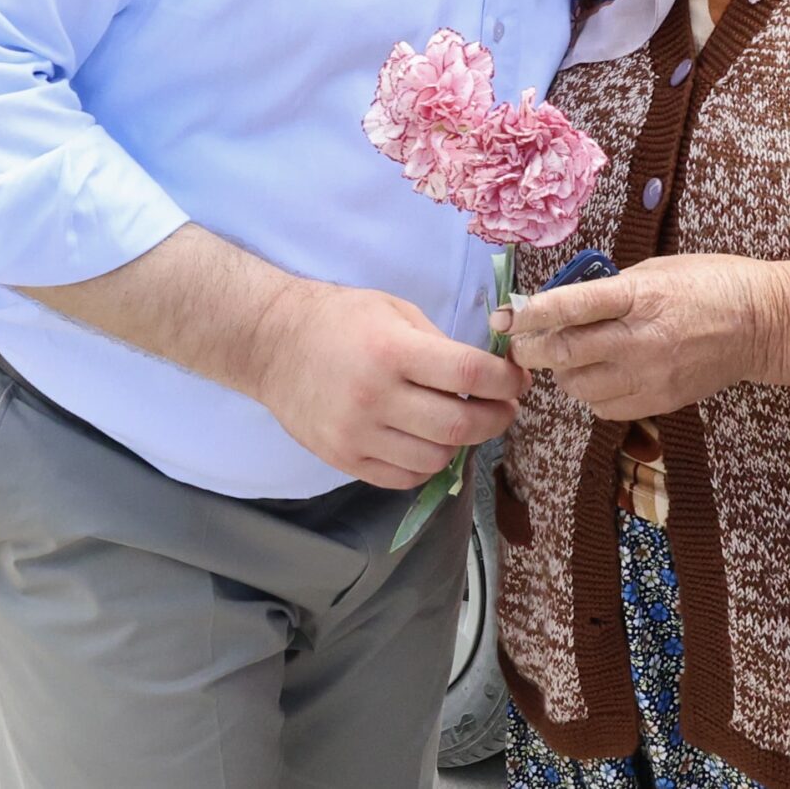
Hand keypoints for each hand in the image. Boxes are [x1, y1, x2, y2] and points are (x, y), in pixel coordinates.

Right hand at [247, 282, 526, 489]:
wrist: (272, 344)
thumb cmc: (339, 319)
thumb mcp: (394, 311)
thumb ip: (439, 343)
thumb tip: (487, 374)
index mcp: (392, 350)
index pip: (468, 373)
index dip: (505, 380)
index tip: (517, 380)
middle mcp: (376, 396)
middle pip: (459, 426)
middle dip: (496, 418)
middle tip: (505, 408)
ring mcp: (358, 434)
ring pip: (436, 460)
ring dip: (462, 444)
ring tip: (463, 423)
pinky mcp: (344, 458)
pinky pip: (404, 478)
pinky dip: (428, 465)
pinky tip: (429, 442)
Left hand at [502, 253, 789, 421]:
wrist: (763, 324)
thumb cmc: (711, 282)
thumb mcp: (658, 268)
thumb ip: (613, 288)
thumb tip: (566, 304)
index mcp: (641, 296)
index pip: (573, 307)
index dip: (533, 313)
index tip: (508, 316)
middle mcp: (641, 339)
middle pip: (566, 354)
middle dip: (532, 350)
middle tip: (520, 343)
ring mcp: (651, 375)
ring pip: (579, 386)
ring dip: (563, 372)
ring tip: (567, 357)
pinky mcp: (659, 401)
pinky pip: (604, 407)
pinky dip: (590, 393)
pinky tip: (598, 375)